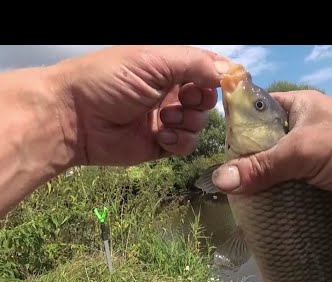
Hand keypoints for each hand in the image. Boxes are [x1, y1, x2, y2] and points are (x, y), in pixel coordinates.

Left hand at [55, 45, 232, 165]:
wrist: (74, 118)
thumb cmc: (110, 80)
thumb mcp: (154, 60)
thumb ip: (195, 64)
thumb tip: (232, 71)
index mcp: (168, 66)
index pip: (207, 70)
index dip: (220, 77)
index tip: (229, 86)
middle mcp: (170, 91)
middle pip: (207, 99)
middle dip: (200, 100)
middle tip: (182, 99)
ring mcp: (166, 119)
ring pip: (199, 123)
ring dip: (187, 121)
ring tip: (164, 118)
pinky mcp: (161, 144)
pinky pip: (186, 145)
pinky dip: (179, 141)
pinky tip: (161, 136)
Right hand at [211, 90, 331, 203]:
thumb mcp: (302, 151)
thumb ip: (263, 166)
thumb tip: (220, 181)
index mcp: (290, 108)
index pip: (250, 118)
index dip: (232, 137)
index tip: (216, 161)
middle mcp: (295, 129)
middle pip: (260, 149)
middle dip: (245, 169)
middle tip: (226, 192)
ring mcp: (307, 154)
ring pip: (275, 170)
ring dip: (263, 187)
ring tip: (241, 207)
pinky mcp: (317, 176)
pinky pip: (290, 185)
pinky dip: (279, 197)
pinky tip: (264, 212)